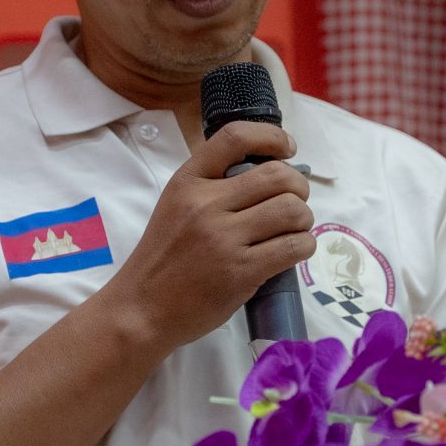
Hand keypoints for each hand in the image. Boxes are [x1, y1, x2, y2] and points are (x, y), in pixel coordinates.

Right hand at [99, 119, 313, 351]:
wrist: (142, 309)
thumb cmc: (164, 258)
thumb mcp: (176, 206)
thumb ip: (213, 186)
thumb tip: (271, 173)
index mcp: (187, 182)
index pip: (235, 137)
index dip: (272, 136)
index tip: (287, 149)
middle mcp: (205, 204)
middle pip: (278, 176)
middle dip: (299, 187)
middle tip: (294, 202)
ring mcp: (224, 239)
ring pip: (293, 210)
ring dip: (303, 219)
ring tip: (292, 229)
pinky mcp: (241, 272)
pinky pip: (295, 246)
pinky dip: (303, 246)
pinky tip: (292, 250)